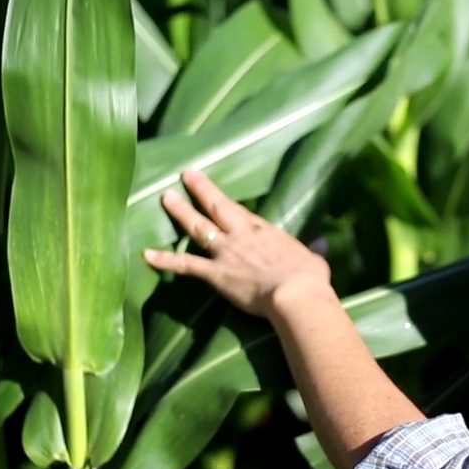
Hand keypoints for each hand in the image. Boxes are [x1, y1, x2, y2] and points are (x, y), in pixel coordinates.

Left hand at [142, 170, 333, 318]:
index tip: (217, 194)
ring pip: (198, 227)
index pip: (242, 213)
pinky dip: (165, 260)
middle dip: (200, 189)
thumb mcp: (315, 259)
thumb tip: (323, 245)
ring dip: (180, 212)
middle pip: (217, 206)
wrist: (296, 294)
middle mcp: (242, 234)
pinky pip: (185, 265)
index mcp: (265, 230)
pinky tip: (146, 255)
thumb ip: (314, 250)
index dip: (227, 202)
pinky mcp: (216, 273)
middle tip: (185, 174)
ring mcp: (226, 252)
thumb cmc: (309, 279)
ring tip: (165, 197)